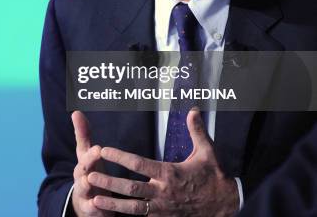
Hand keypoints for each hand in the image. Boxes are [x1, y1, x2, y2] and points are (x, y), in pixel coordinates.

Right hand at [70, 111, 113, 216]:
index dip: (90, 152)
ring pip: (83, 188)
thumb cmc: (91, 173)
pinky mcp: (89, 209)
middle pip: (82, 170)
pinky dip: (94, 207)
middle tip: (96, 153)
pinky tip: (98, 206)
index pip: (84, 155)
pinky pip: (91, 209)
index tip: (98, 146)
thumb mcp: (87, 155)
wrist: (86, 203)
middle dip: (88, 162)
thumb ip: (83, 135)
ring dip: (86, 184)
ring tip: (89, 180)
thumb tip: (76, 112)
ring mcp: (84, 194)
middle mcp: (81, 178)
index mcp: (83, 164)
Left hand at [88, 110, 238, 215]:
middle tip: (90, 176)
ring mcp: (163, 209)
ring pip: (133, 208)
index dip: (120, 157)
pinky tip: (112, 215)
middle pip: (131, 188)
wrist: (225, 205)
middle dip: (110, 183)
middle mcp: (164, 192)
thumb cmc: (214, 177)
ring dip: (113, 204)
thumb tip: (193, 110)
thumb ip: (196, 131)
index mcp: (170, 173)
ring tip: (94, 200)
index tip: (104, 150)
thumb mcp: (207, 152)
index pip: (139, 164)